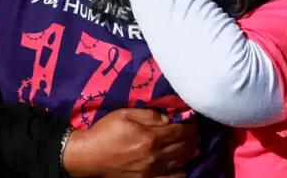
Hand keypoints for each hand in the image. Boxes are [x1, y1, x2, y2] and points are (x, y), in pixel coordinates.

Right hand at [63, 108, 199, 177]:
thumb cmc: (105, 131)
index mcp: (150, 137)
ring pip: (179, 163)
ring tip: (195, 149)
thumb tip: (169, 118)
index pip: (179, 131)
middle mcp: (155, 155)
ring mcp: (152, 171)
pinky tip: (182, 168)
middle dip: (193, 140)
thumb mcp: (125, 114)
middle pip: (183, 147)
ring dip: (190, 154)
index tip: (194, 122)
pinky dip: (179, 173)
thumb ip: (149, 115)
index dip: (190, 127)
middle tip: (197, 134)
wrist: (88, 156)